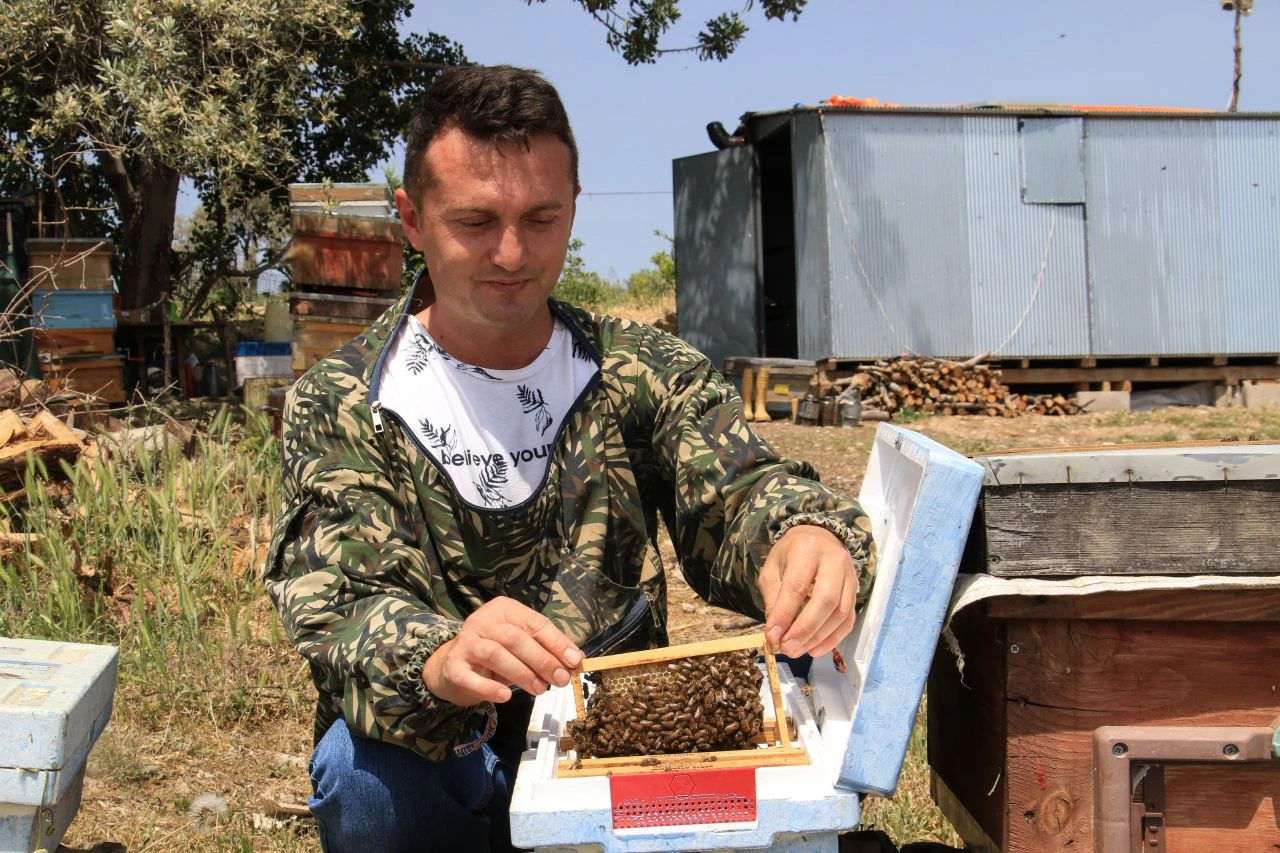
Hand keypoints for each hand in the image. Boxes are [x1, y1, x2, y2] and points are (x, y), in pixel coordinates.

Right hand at [422, 597, 581, 706]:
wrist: (453, 666)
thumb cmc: (496, 652)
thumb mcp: (521, 644)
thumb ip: (544, 648)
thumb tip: (574, 660)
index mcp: (504, 609)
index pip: (534, 622)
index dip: (556, 642)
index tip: (574, 660)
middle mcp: (483, 621)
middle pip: (515, 638)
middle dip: (542, 660)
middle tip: (560, 679)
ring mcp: (466, 642)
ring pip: (495, 654)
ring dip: (521, 673)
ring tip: (540, 689)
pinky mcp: (453, 666)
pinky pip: (471, 677)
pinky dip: (489, 688)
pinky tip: (506, 696)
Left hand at [758, 525, 857, 658]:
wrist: (818, 537)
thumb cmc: (791, 554)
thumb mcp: (773, 569)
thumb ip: (773, 599)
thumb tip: (775, 633)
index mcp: (807, 549)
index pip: (798, 586)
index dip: (785, 614)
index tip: (772, 636)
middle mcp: (834, 561)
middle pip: (826, 600)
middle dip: (805, 629)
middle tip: (788, 648)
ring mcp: (849, 576)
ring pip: (840, 613)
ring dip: (819, 637)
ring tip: (798, 650)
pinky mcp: (856, 591)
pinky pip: (848, 620)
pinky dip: (833, 638)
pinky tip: (815, 648)